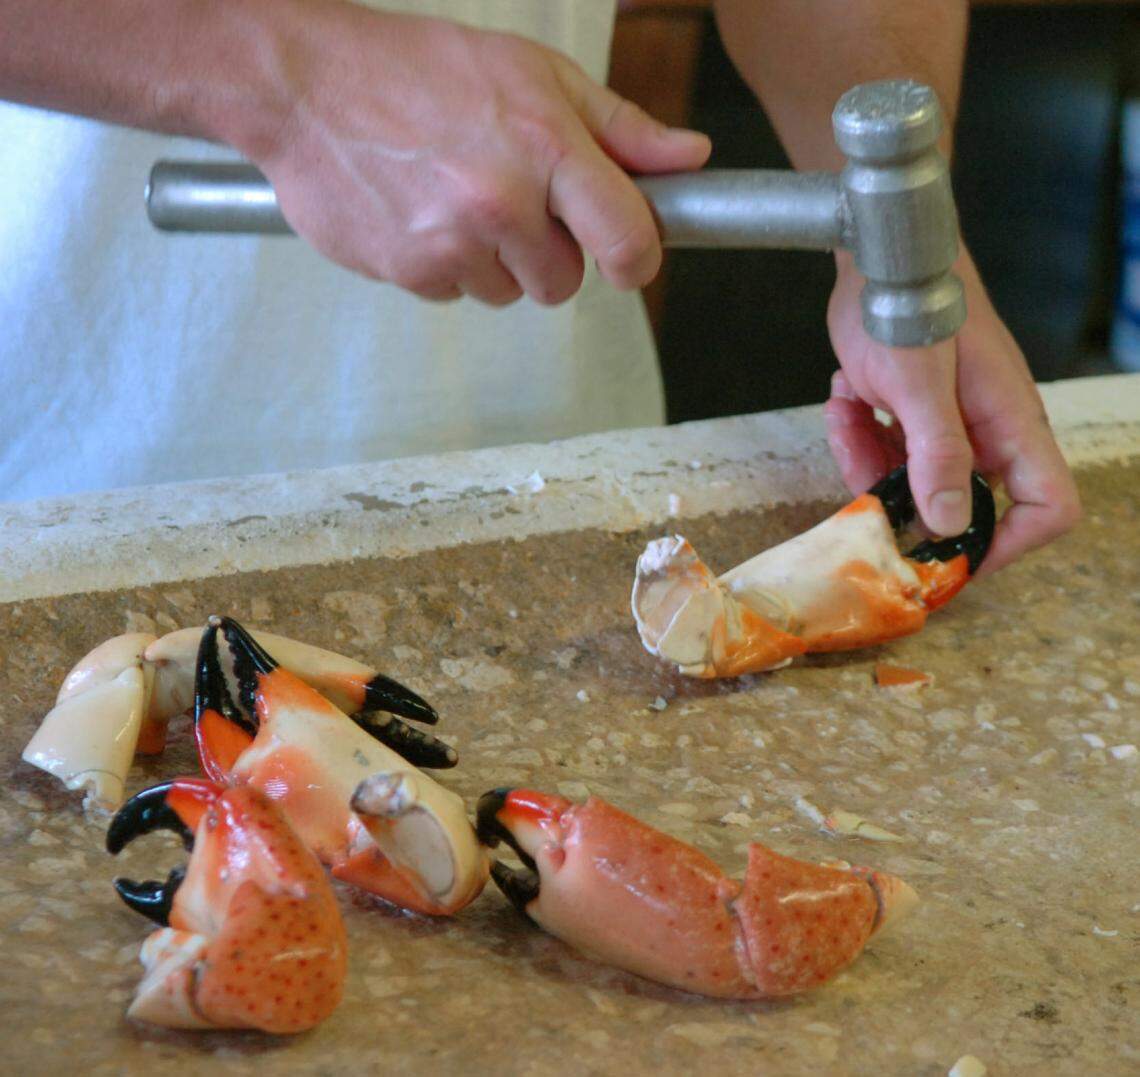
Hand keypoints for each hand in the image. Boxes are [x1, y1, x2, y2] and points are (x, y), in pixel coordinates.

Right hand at [230, 3, 709, 304]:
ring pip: (506, 293)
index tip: (627, 260)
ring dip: (493, 261)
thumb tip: (692, 158)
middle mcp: (501, 202)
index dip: (635, 260)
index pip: (627, 240)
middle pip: (562, 283)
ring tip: (455, 198)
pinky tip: (421, 213)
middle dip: (546, 254)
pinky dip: (446, 266)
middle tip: (512, 203)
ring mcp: (451, 243)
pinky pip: (454, 294)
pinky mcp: (408, 272)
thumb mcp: (533, 74)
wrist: (305, 84)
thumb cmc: (421, 70)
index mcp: (545, 145)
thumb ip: (618, 126)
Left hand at [823, 247, 1079, 574]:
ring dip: (869, 461)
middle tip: (865, 485)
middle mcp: (987, 431)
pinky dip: (858, 436)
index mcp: (1009, 425)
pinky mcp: (913, 414)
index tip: (952, 555)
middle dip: (907, 502)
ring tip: (847, 414)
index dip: (1011, 542)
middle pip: (963, 502)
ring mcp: (950, 423)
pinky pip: (887, 452)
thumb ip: (938, 455)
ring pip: (912, 481)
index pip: (1048, 505)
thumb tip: (951, 525)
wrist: (878, 256)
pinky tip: (844, 400)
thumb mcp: (918, 386)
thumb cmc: (909, 306)